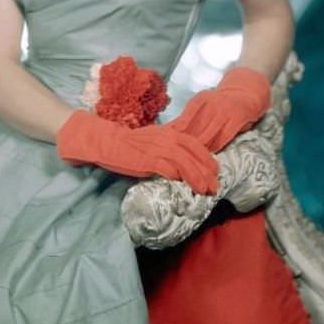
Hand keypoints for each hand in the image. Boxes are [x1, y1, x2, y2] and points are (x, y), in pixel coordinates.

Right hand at [56, 109, 218, 194]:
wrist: (109, 141)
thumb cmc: (131, 145)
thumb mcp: (154, 142)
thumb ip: (169, 149)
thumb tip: (184, 164)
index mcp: (169, 133)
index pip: (195, 144)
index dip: (208, 158)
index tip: (215, 172)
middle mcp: (166, 138)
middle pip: (194, 153)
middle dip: (207, 171)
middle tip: (214, 186)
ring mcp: (157, 148)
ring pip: (184, 162)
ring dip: (196, 177)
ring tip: (204, 190)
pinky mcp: (147, 159)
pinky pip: (166, 168)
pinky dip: (176, 175)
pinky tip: (180, 183)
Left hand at [167, 66, 270, 152]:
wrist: (245, 94)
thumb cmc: (219, 105)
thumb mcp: (204, 105)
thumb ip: (189, 118)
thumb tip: (168, 131)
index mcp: (201, 99)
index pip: (185, 116)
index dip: (177, 130)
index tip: (168, 140)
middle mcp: (213, 103)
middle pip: (196, 127)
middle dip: (186, 141)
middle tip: (178, 154)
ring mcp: (226, 110)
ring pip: (209, 133)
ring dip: (200, 147)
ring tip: (192, 159)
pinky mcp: (238, 117)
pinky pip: (224, 136)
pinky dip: (216, 146)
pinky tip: (210, 154)